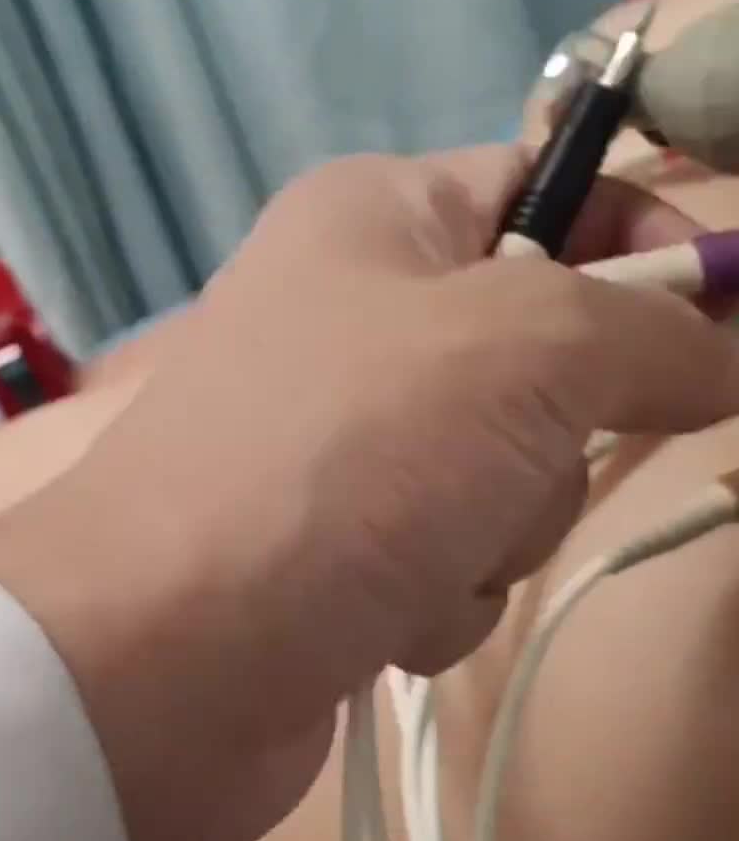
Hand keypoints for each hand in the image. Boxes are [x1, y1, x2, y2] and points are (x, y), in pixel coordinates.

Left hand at [0, 147, 738, 840]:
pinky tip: (379, 616)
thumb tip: (722, 346)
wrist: (157, 656)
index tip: (727, 316)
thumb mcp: (526, 350)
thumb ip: (652, 331)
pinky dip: (440, 596)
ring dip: (499, 529)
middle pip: (552, 350)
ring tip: (423, 549)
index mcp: (379, 213)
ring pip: (516, 473)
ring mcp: (343, 440)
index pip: (555, 183)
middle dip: (557, 431)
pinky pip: (457, 560)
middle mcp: (354, 310)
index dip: (650, 242)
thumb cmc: (342, 458)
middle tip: (506, 457)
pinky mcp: (334, 553)